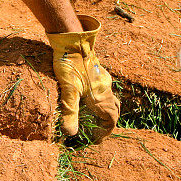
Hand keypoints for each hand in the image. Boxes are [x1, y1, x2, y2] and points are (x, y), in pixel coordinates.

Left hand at [47, 15, 119, 140]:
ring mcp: (103, 79)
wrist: (72, 39)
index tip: (94, 141)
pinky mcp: (97, 72)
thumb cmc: (69, 64)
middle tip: (94, 132)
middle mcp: (106, 88)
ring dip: (102, 112)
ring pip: (109, 100)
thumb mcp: (68, 90)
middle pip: (112, 111)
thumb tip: (71, 133)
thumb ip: (70, 112)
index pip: (111, 119)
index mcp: (101, 96)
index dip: (104, 132)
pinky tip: (87, 100)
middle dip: (106, 124)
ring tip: (91, 120)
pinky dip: (99, 101)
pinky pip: (104, 91)